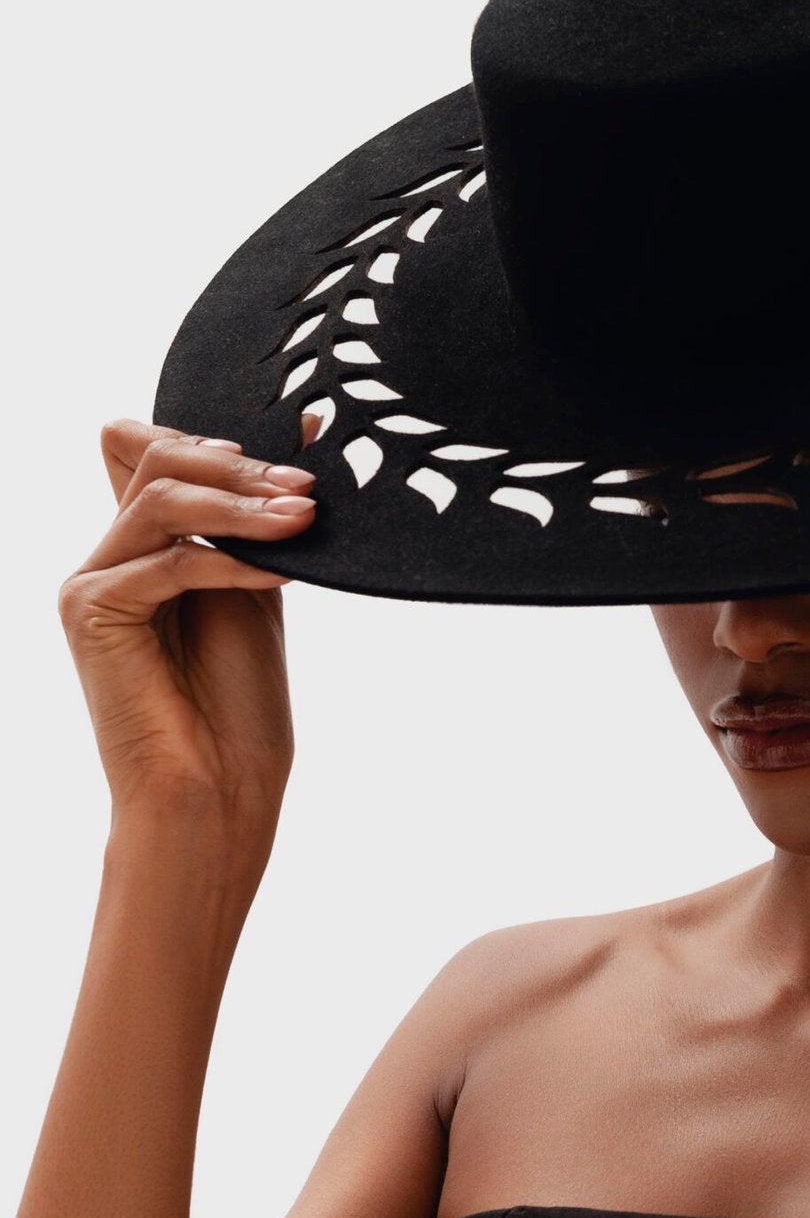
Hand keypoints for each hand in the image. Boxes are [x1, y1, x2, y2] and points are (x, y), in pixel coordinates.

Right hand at [58, 417, 321, 828]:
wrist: (219, 789)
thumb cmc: (238, 704)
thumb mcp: (262, 586)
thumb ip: (265, 517)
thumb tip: (310, 428)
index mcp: (148, 547)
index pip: (160, 449)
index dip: (224, 441)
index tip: (301, 457)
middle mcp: (112, 557)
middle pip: (156, 457)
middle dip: (239, 467)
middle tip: (307, 487)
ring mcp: (93, 581)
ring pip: (160, 496)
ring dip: (242, 504)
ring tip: (304, 519)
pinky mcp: (91, 610)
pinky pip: (167, 559)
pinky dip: (230, 561)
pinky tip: (281, 575)